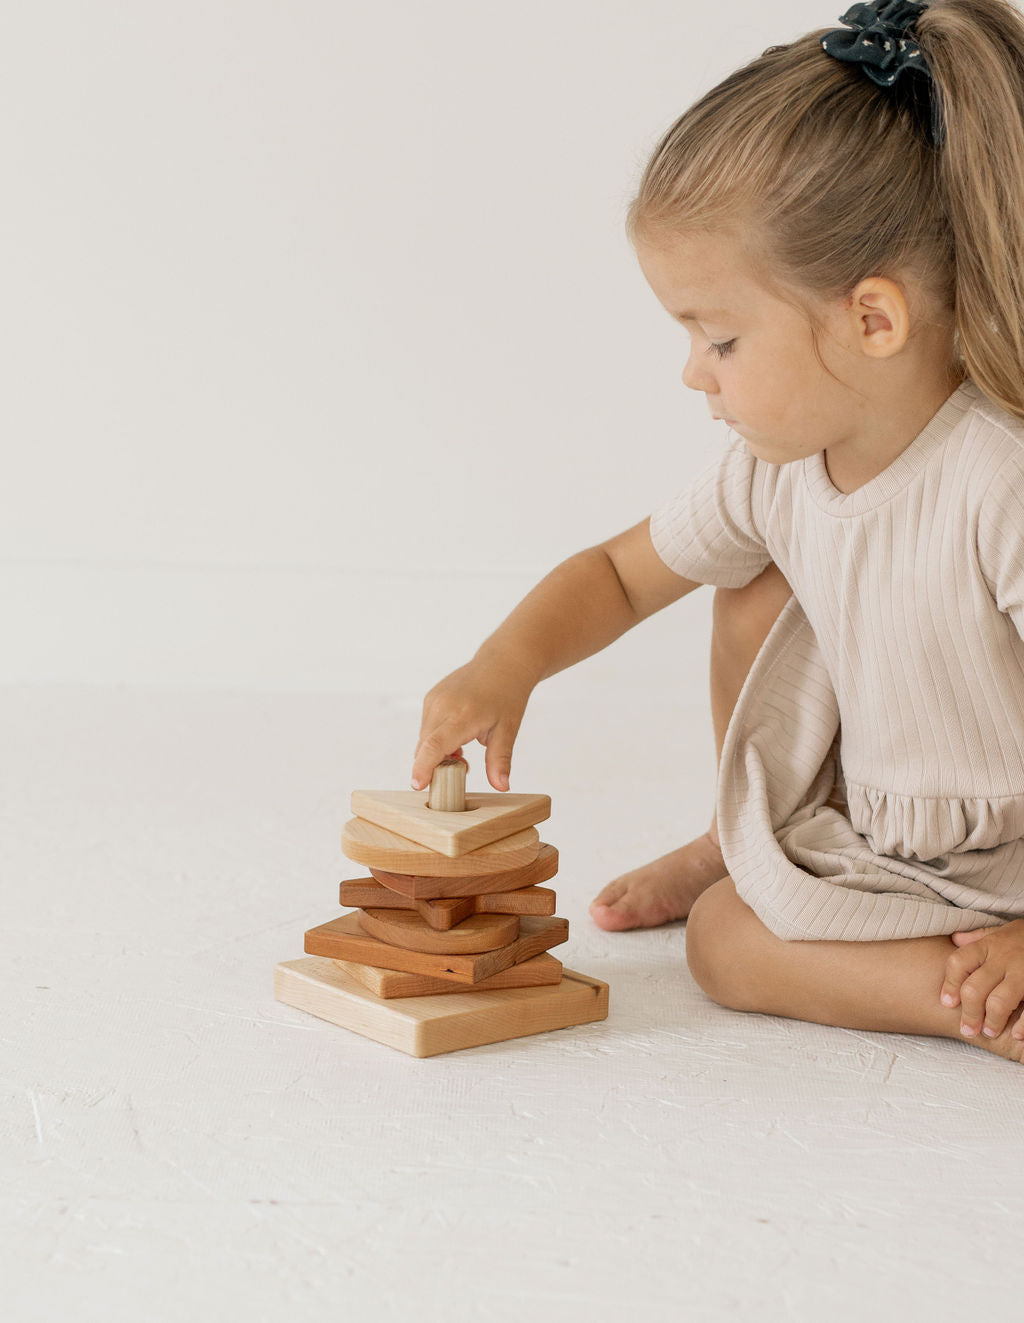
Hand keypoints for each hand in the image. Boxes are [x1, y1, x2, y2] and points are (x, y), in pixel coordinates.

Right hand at [411, 656, 532, 793]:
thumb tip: (502, 787)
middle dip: (435, 766)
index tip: (418, 785)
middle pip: (426, 747)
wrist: (503, 663)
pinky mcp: (431, 697)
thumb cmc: (508, 695)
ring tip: (463, 750)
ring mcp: (434, 699)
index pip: (435, 746)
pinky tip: (456, 737)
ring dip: (437, 752)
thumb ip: (500, 760)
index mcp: (463, 715)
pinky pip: (426, 728)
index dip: (423, 767)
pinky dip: (436, 739)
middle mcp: (443, 705)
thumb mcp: (508, 730)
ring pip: (424, 739)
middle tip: (464, 767)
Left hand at [940, 919, 1023, 1038]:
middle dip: (969, 1013)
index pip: (959, 963)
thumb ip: (979, 937)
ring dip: (992, 1021)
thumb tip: (955, 939)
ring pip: (998, 1002)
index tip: (947, 1002)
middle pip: (975, 988)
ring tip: (989, 1032)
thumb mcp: (1003, 930)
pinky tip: (1017, 1034)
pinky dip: (1022, 1024)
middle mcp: (1004, 958)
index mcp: (990, 945)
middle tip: (968, 1029)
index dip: (950, 985)